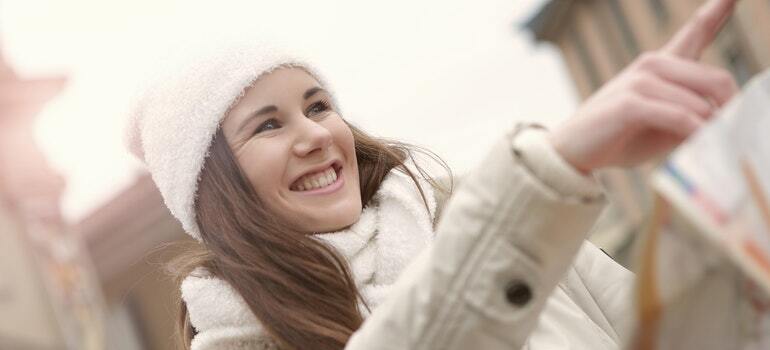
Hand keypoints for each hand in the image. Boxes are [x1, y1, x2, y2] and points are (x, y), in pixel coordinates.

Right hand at [548, 0, 740, 174]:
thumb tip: (723, 117)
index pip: (695, 31)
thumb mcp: (663, 127)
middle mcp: (652, 64)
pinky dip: (694, 133)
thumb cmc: (619, 139)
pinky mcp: (630, 102)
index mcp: (661, 66)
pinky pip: (680, 117)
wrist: (573, 152)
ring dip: (711, 130)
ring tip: (711, 149)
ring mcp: (640, 80)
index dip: (717, 11)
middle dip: (730, 112)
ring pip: (700, 103)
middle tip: (730, 136)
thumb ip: (692, 117)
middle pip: (716, 80)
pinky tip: (699, 144)